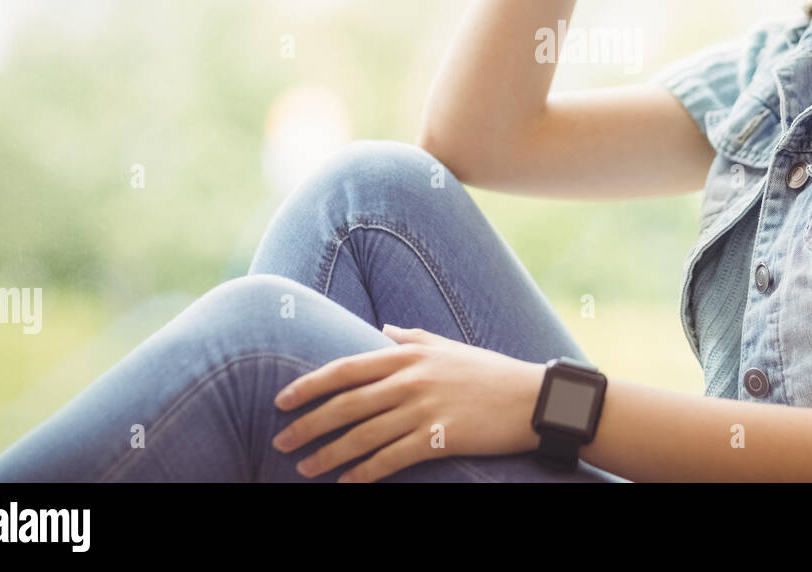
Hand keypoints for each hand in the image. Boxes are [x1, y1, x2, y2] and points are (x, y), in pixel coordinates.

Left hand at [271, 325, 545, 482]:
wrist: (531, 398)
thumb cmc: (489, 372)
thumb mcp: (447, 346)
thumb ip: (411, 338)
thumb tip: (381, 329)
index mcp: (408, 355)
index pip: (345, 368)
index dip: (310, 385)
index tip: (282, 400)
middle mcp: (410, 380)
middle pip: (346, 404)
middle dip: (308, 424)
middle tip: (280, 440)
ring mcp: (424, 409)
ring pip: (363, 435)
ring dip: (329, 454)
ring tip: (305, 467)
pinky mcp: (439, 437)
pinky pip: (391, 458)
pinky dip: (365, 472)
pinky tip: (347, 482)